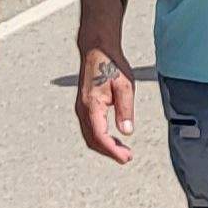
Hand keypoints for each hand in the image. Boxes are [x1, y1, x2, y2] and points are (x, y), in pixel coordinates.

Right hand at [75, 45, 137, 163]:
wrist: (97, 49)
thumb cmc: (111, 65)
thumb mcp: (125, 86)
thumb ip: (125, 110)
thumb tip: (127, 132)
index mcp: (91, 105)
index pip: (100, 136)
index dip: (113, 150)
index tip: (126, 158)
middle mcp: (82, 109)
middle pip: (92, 140)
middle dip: (109, 151)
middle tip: (127, 157)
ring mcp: (81, 108)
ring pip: (90, 136)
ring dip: (105, 146)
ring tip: (123, 150)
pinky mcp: (84, 106)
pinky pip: (89, 128)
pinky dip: (100, 138)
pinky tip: (113, 138)